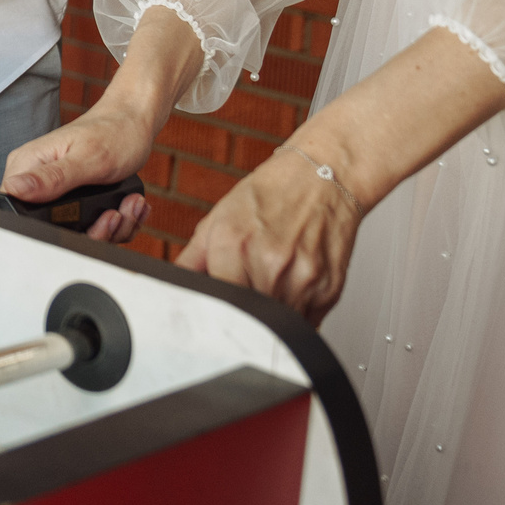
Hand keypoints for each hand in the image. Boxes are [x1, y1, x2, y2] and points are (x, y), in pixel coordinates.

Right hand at [1, 100, 155, 242]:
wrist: (133, 124)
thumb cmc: (112, 132)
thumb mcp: (86, 159)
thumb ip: (51, 177)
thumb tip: (15, 188)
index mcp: (28, 164)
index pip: (16, 211)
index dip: (48, 225)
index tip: (84, 217)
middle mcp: (37, 179)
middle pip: (49, 228)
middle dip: (91, 231)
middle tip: (115, 214)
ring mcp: (55, 191)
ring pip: (75, 233)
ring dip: (110, 228)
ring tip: (125, 205)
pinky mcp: (72, 200)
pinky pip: (90, 228)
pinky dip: (115, 224)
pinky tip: (126, 205)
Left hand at [176, 144, 361, 324]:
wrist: (324, 177)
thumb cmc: (271, 194)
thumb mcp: (219, 218)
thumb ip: (192, 260)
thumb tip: (175, 289)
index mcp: (234, 245)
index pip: (216, 306)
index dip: (216, 310)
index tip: (220, 306)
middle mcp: (269, 264)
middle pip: (247, 319)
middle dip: (243, 312)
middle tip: (248, 286)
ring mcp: (302, 280)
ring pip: (278, 327)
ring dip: (271, 316)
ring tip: (273, 280)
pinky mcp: (329, 291)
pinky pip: (306, 323)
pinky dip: (296, 312)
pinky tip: (294, 282)